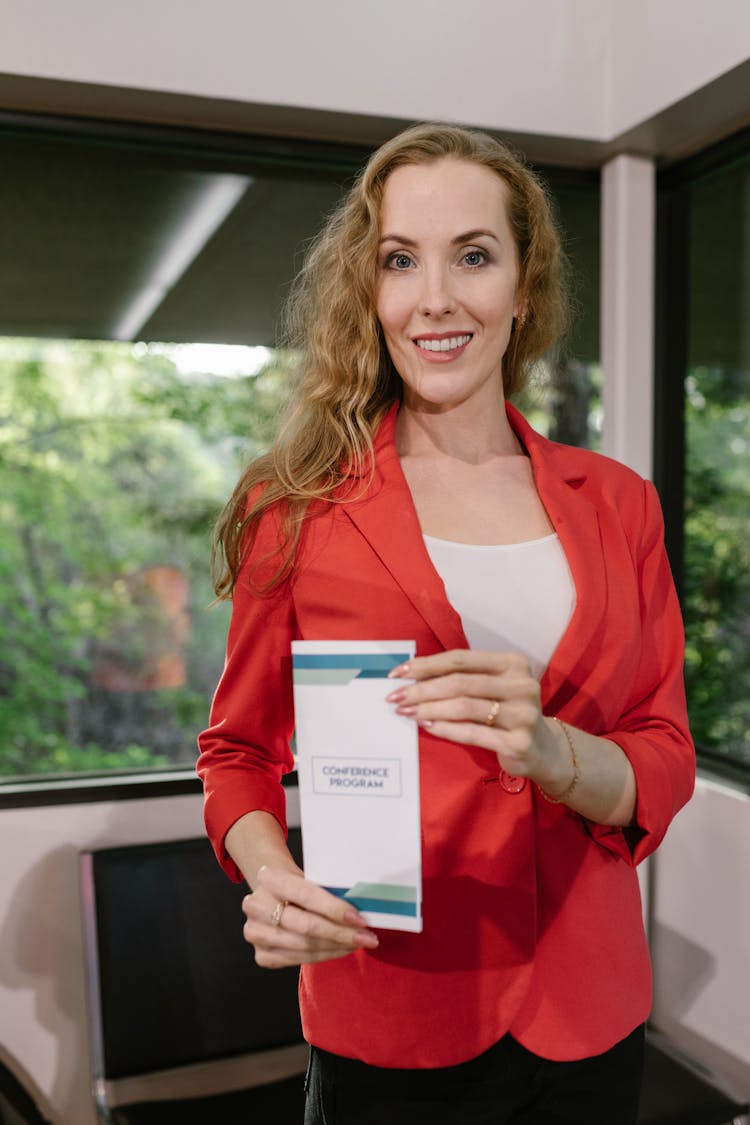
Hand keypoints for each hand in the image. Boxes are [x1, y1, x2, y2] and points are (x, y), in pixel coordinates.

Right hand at [242, 862, 378, 968]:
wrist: (273, 893)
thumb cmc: (298, 884)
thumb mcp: (309, 876)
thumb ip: (327, 891)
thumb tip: (360, 911)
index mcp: (268, 877)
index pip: (306, 895)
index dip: (335, 909)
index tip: (360, 919)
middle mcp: (256, 905)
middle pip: (306, 926)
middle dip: (341, 933)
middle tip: (367, 937)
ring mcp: (256, 933)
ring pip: (305, 946)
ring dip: (337, 947)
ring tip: (358, 944)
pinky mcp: (262, 955)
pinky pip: (299, 960)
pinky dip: (324, 955)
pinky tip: (341, 949)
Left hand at [386, 649, 559, 781]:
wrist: (542, 748)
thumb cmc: (508, 712)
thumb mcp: (493, 687)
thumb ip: (463, 678)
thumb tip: (413, 675)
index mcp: (514, 663)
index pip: (461, 659)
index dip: (426, 664)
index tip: (398, 672)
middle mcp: (522, 685)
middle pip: (459, 682)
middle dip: (421, 689)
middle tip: (395, 696)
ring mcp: (523, 714)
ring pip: (463, 707)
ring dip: (428, 709)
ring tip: (406, 712)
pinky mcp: (518, 742)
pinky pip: (472, 733)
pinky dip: (445, 729)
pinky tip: (427, 726)